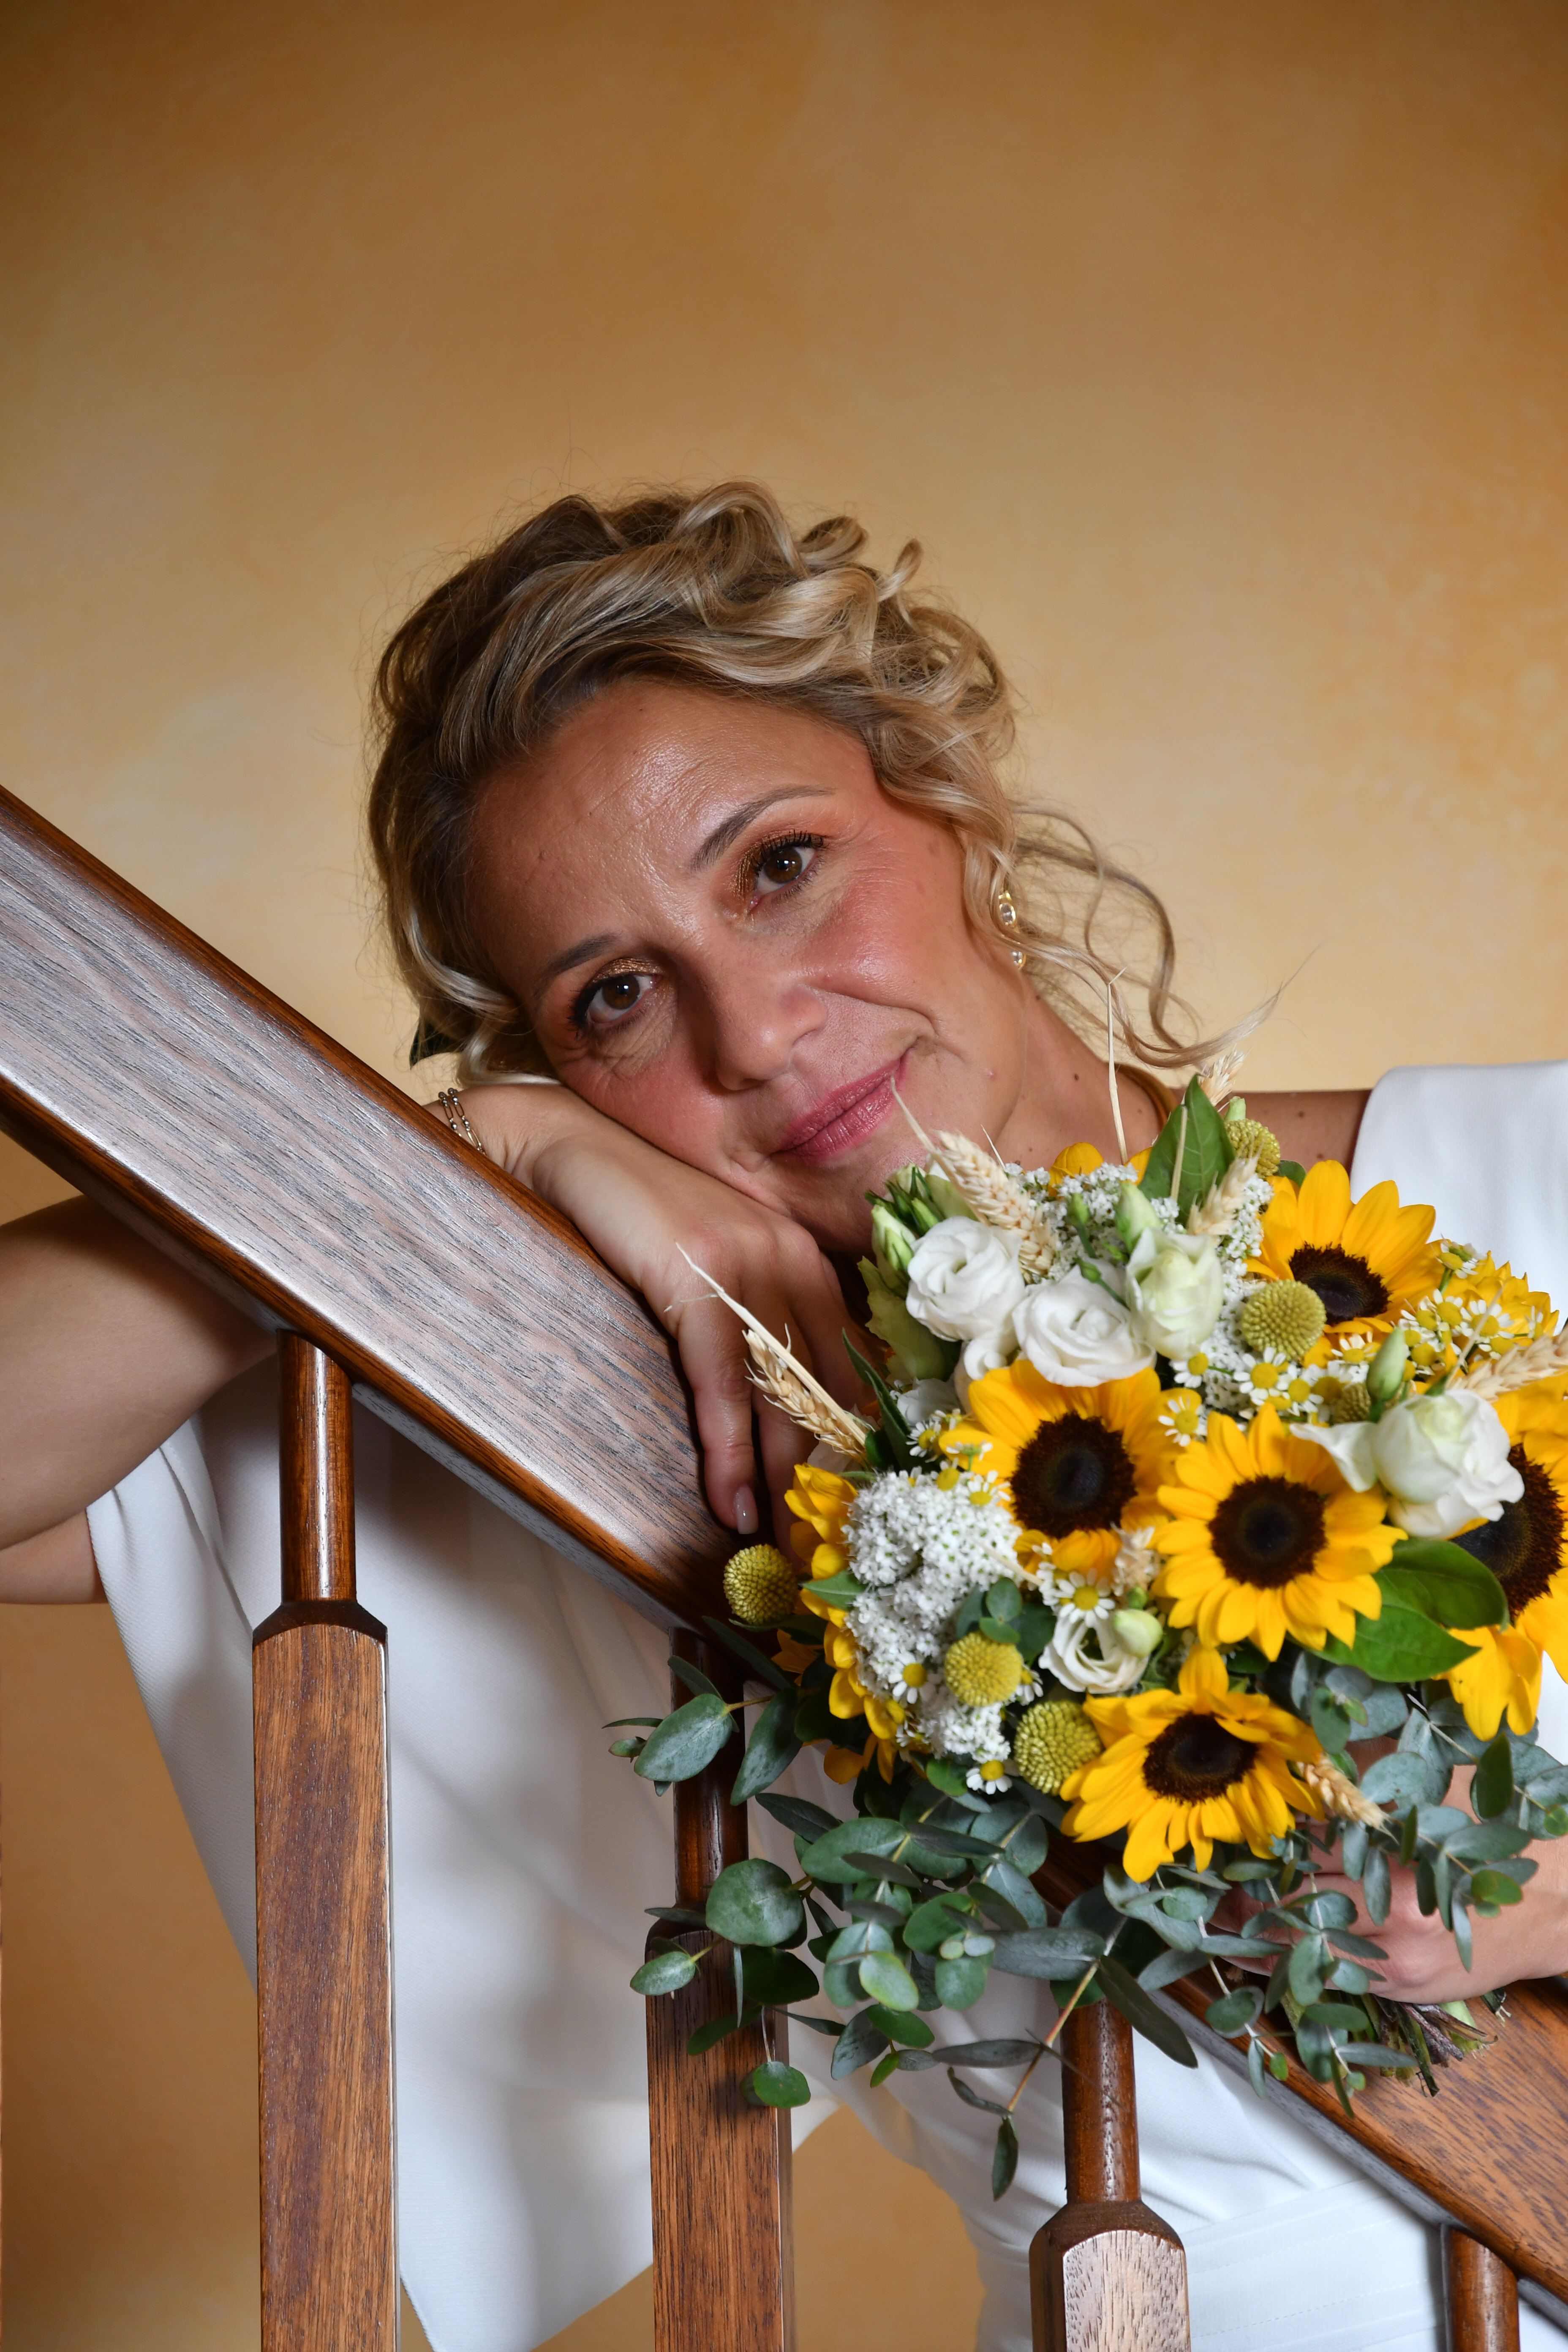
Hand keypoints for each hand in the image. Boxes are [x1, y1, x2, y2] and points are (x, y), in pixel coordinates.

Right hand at [450, 1085, 866, 1535]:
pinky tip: (728, 1499)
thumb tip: (778, 1398)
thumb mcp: (716, 1258)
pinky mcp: (695, 1276)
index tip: (849, 1494)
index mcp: (804, 1254)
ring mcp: (747, 1262)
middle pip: (827, 1385)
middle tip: (818, 1536)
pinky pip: (721, 1383)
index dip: (853, 1433)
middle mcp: (791, 1255)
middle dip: (824, 1468)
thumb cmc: (639, 1212)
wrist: (570, 1149)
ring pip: (779, 1393)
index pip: (852, 1359)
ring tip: (775, 1538)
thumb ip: (756, 1308)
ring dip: (776, 1477)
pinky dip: (727, 1451)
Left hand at [1217, 1761, 1567, 2004]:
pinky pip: (1330, 1982)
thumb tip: (1295, 1742)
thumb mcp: (1429, 1783)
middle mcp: (1390, 1918)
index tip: (1207, 1849)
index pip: (1295, 1855)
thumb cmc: (1492, 1832)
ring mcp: (1396, 1963)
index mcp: (1392, 1857)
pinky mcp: (1404, 1989)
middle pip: (1288, 1909)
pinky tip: (1259, 1953)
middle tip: (1192, 1893)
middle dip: (1238, 1901)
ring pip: (1301, 1953)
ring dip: (1253, 1939)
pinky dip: (1292, 1966)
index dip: (1248, 1853)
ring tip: (1212, 1923)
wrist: (1560, 1904)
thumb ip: (1361, 1765)